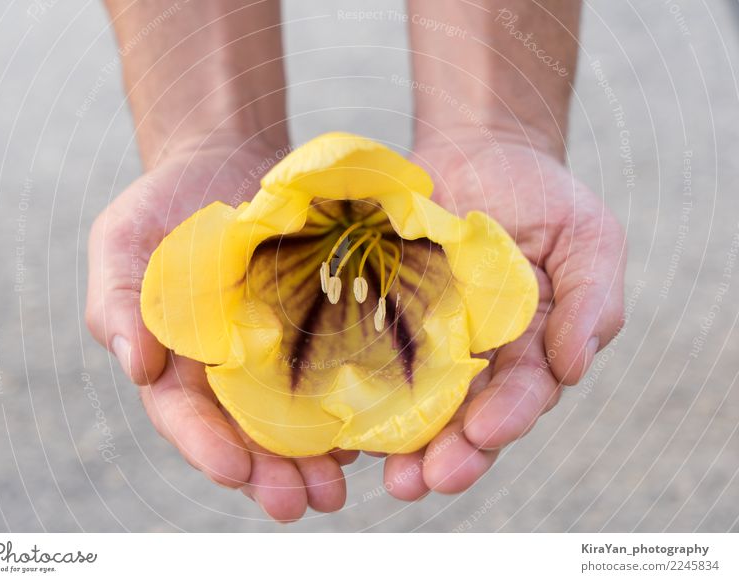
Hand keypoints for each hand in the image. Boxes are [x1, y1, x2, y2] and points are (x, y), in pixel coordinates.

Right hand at [86, 136, 354, 521]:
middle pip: (247, 434)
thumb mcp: (124, 242)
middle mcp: (228, 371)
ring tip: (339, 488)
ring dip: (317, 458)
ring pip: (296, 418)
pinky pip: (336, 374)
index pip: (184, 415)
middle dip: (271, 473)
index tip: (233, 471)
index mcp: (176, 362)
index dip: (205, 445)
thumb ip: (118, 302)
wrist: (224, 162)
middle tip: (300, 503)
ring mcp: (277, 353)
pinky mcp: (319, 329)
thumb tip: (136, 366)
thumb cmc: (163, 206)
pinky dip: (352, 408)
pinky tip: (373, 433)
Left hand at [381, 131, 625, 498]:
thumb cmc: (541, 196)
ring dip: (405, 445)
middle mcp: (480, 357)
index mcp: (532, 347)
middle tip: (423, 481)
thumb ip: (591, 302)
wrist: (478, 149)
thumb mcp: (587, 238)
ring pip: (419, 405)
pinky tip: (346, 424)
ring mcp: (430, 342)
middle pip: (468, 418)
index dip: (506, 417)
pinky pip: (372, 360)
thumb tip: (574, 368)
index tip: (482, 433)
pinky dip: (362, 394)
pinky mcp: (386, 319)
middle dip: (451, 453)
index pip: (523, 394)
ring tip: (390, 475)